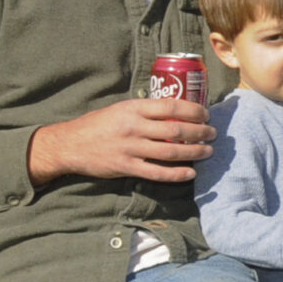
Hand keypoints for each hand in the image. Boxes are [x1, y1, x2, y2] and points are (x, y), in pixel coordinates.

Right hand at [28, 97, 212, 185]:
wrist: (69, 144)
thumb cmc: (98, 124)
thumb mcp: (120, 109)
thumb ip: (144, 111)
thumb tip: (176, 111)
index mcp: (133, 109)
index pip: (172, 107)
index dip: (194, 111)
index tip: (206, 114)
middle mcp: (134, 127)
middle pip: (176, 130)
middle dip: (200, 132)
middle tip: (213, 133)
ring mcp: (130, 148)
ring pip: (171, 152)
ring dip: (194, 152)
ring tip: (208, 151)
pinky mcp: (126, 167)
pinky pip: (157, 172)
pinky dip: (177, 174)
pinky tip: (191, 173)